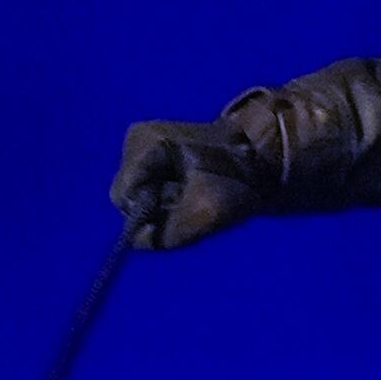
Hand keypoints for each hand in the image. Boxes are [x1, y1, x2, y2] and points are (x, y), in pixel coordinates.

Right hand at [110, 120, 259, 248]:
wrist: (255, 155)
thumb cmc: (238, 179)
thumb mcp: (210, 212)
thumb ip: (169, 232)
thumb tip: (136, 240)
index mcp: (147, 142)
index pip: (125, 195)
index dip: (149, 213)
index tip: (181, 208)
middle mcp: (136, 139)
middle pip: (126, 194)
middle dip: (155, 207)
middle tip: (189, 199)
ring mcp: (139, 143)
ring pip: (133, 193)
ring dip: (160, 202)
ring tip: (192, 191)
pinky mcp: (147, 152)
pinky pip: (143, 187)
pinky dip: (163, 194)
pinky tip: (186, 186)